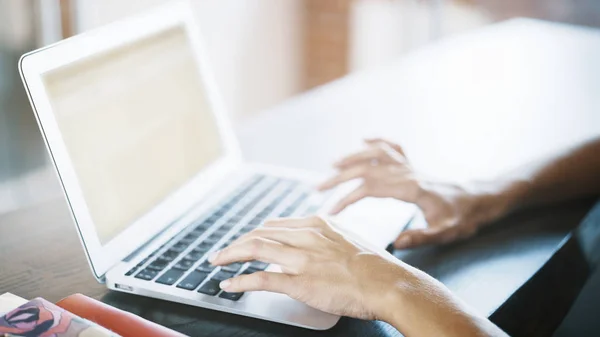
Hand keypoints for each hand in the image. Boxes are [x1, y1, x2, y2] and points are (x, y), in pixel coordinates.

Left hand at [209, 216, 508, 336]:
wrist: (388, 282)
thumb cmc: (373, 265)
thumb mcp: (346, 239)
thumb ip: (323, 239)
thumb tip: (308, 245)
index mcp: (317, 224)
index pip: (275, 224)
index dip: (255, 233)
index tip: (245, 240)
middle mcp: (306, 236)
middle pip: (260, 233)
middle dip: (237, 242)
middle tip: (223, 251)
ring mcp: (302, 259)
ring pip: (255, 249)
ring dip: (231, 255)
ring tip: (217, 261)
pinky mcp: (301, 282)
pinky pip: (262, 279)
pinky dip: (241, 280)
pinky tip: (230, 284)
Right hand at [319, 139, 507, 249]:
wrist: (481, 199)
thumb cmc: (464, 217)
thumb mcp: (447, 232)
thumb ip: (422, 237)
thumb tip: (397, 243)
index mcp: (410, 188)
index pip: (369, 188)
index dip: (347, 198)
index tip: (331, 210)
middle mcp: (407, 172)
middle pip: (366, 169)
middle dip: (339, 177)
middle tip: (318, 187)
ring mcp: (410, 166)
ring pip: (376, 154)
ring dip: (353, 157)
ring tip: (333, 165)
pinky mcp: (414, 166)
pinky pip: (393, 147)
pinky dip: (378, 142)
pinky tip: (366, 139)